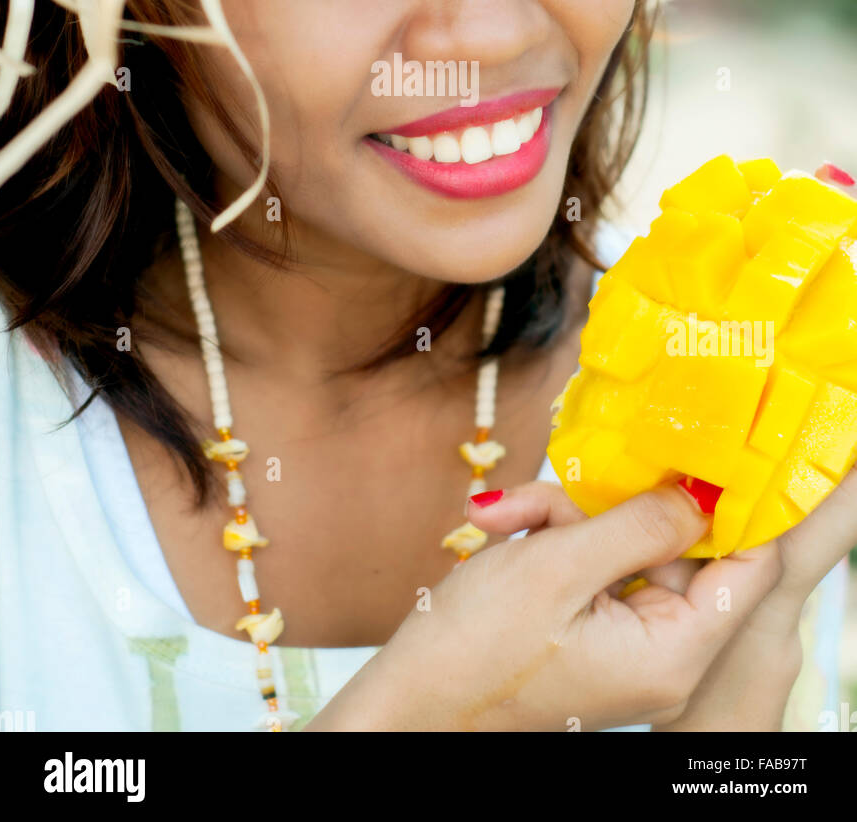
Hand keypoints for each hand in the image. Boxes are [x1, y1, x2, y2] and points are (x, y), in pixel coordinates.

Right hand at [309, 481, 782, 731]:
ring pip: (623, 546)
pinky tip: (502, 530)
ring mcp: (625, 645)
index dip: (733, 505)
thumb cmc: (472, 651)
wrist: (406, 704)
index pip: (745, 568)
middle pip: (670, 547)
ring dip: (564, 519)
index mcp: (671, 652)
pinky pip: (593, 567)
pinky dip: (551, 542)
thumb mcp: (557, 568)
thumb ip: (639, 524)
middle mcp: (661, 656)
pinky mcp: (592, 634)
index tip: (703, 449)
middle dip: (609, 507)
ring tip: (506, 518)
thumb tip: (705, 491)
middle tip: (550, 497)